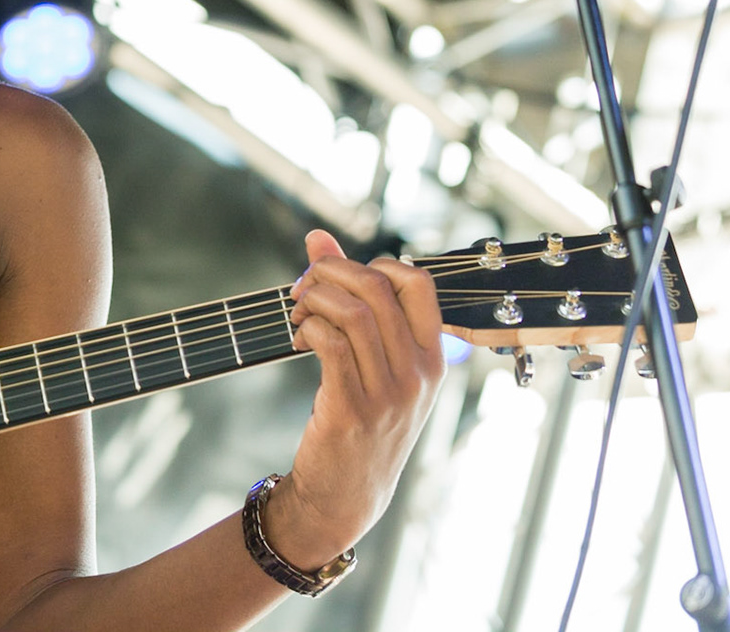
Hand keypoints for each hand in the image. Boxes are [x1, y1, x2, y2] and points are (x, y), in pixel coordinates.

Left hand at [271, 230, 444, 566]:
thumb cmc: (360, 418)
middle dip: (328, 273)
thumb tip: (316, 237)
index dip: (371, 263)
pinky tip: (298, 340)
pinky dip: (306, 329)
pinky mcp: (353, 408)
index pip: (418, 282)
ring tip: (297, 315)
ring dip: (312, 300)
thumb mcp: (372, 363)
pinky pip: (329, 343)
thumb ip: (350, 299)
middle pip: (376, 286)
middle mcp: (418, 372)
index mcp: (432, 357)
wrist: (347, 492)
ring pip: (351, 311)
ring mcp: (389, 392)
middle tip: (302, 289)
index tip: (339, 278)